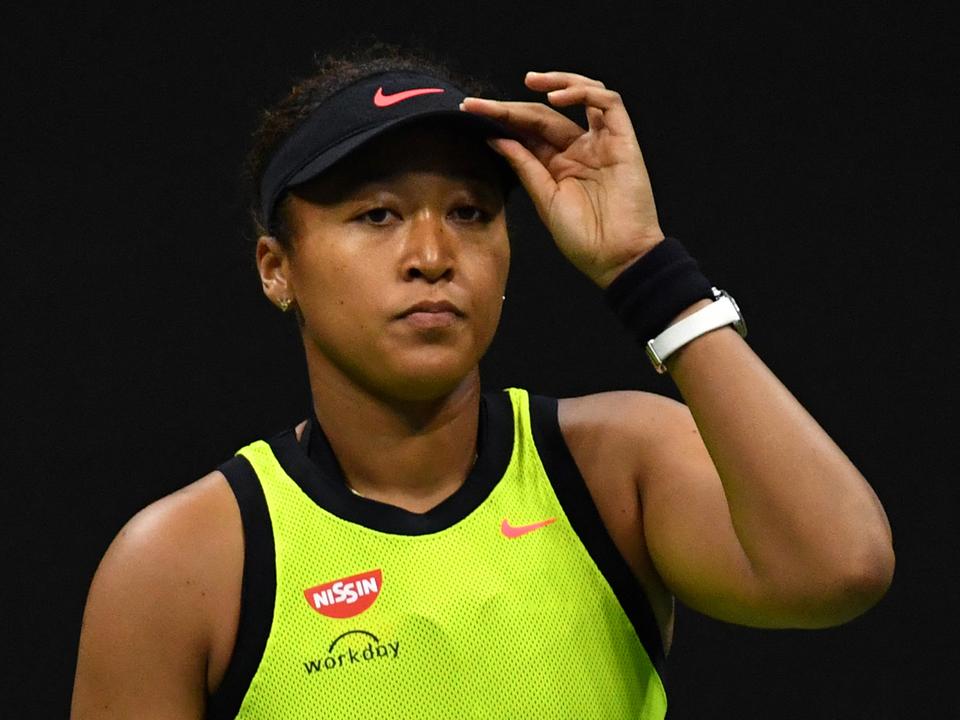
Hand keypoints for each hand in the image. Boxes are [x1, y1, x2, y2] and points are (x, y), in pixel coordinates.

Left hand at [461, 71, 664, 288]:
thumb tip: (495, 138)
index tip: (470, 110)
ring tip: (529, 82)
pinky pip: (608, 103)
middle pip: (545, 115)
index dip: (501, 118)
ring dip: (556, 82)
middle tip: (480, 103)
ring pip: (582, 95)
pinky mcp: (623, 141)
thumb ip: (524, 165)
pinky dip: (584, 93)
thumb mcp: (544, 199)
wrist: (616, 258)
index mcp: (558, 165)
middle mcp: (579, 150)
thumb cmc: (583, 238)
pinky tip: (558, 98)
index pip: (528, 132)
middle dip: (512, 106)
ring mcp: (602, 143)